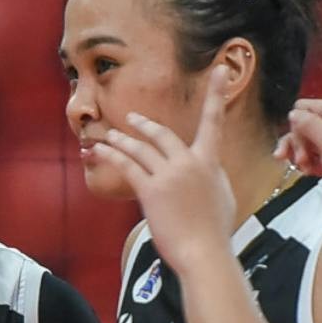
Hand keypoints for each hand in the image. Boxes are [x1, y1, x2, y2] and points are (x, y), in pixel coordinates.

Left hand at [98, 66, 237, 273]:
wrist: (204, 253)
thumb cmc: (215, 232)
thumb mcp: (222, 197)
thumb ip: (211, 178)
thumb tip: (203, 171)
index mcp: (210, 163)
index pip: (214, 122)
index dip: (217, 94)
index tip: (220, 69)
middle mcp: (189, 163)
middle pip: (163, 134)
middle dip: (144, 125)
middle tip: (131, 119)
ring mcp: (169, 175)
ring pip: (140, 148)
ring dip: (122, 141)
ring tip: (109, 136)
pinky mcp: (151, 190)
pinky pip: (127, 166)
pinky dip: (112, 155)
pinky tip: (99, 151)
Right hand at [273, 11, 321, 220]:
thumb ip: (312, 129)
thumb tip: (294, 115)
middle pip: (305, 109)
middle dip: (298, 132)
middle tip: (305, 154)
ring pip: (299, 129)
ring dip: (296, 148)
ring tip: (304, 165)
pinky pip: (301, 144)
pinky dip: (299, 157)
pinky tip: (305, 171)